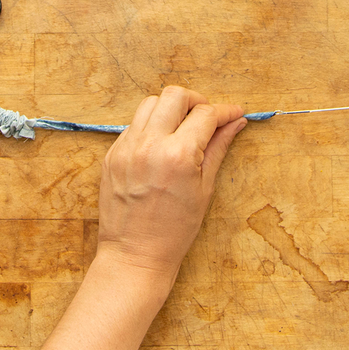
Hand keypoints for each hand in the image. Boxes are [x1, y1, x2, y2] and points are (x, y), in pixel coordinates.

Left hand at [96, 86, 246, 282]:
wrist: (135, 254)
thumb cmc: (175, 229)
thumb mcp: (205, 188)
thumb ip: (218, 148)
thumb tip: (236, 123)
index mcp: (178, 155)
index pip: (206, 114)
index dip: (225, 111)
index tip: (235, 114)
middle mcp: (149, 145)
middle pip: (175, 95)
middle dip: (196, 101)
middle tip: (207, 117)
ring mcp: (126, 148)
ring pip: (150, 103)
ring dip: (171, 109)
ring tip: (183, 129)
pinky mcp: (112, 154)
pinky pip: (134, 125)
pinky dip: (152, 126)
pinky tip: (162, 145)